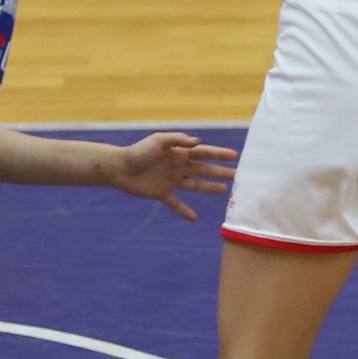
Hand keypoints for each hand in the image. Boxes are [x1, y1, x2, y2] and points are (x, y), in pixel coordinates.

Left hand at [110, 132, 238, 221]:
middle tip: (237, 175)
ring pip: (195, 185)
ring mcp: (172, 180)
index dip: (219, 154)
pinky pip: (177, 203)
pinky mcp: (163, 193)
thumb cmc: (139, 152)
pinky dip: (185, 211)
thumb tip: (198, 142)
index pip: (204, 153)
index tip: (234, 155)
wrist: (121, 168)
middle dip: (220, 171)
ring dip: (209, 187)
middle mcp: (178, 166)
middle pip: (204, 169)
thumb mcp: (158, 141)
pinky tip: (194, 218)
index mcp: (179, 152)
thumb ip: (178, 140)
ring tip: (224, 191)